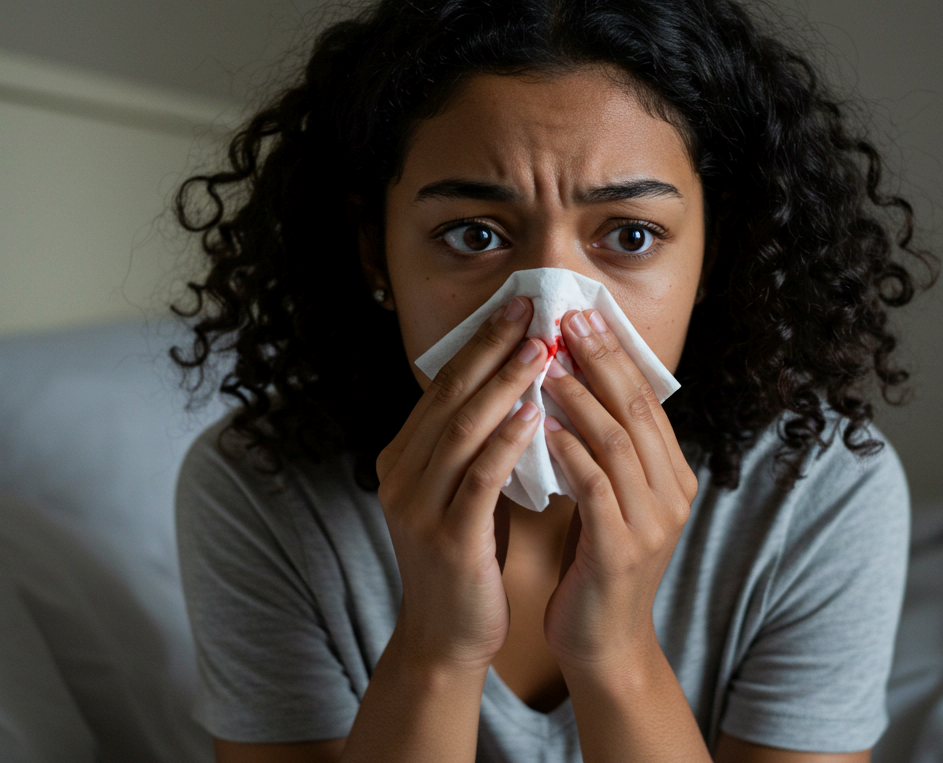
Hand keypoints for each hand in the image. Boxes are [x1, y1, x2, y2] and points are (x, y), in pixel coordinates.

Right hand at [375, 296, 547, 671]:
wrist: (448, 635)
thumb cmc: (467, 560)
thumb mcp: (463, 493)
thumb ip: (475, 446)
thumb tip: (517, 387)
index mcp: (402, 457)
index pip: (443, 386)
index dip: (480, 343)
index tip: (518, 306)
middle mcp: (401, 474)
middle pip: (449, 396)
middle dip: (492, 348)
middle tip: (531, 308)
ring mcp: (418, 506)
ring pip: (462, 428)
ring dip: (504, 384)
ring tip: (541, 348)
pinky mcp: (446, 537)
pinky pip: (479, 477)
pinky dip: (507, 441)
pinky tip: (535, 414)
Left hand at [540, 308, 699, 670]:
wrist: (602, 643)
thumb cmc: (594, 565)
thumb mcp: (607, 499)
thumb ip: (602, 451)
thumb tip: (570, 385)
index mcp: (672, 476)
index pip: (647, 400)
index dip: (616, 354)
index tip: (582, 315)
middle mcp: (672, 493)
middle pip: (639, 409)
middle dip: (602, 360)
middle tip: (567, 319)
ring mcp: (652, 522)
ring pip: (618, 441)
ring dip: (580, 398)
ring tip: (546, 363)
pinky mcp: (622, 549)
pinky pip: (595, 486)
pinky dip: (569, 451)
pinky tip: (542, 426)